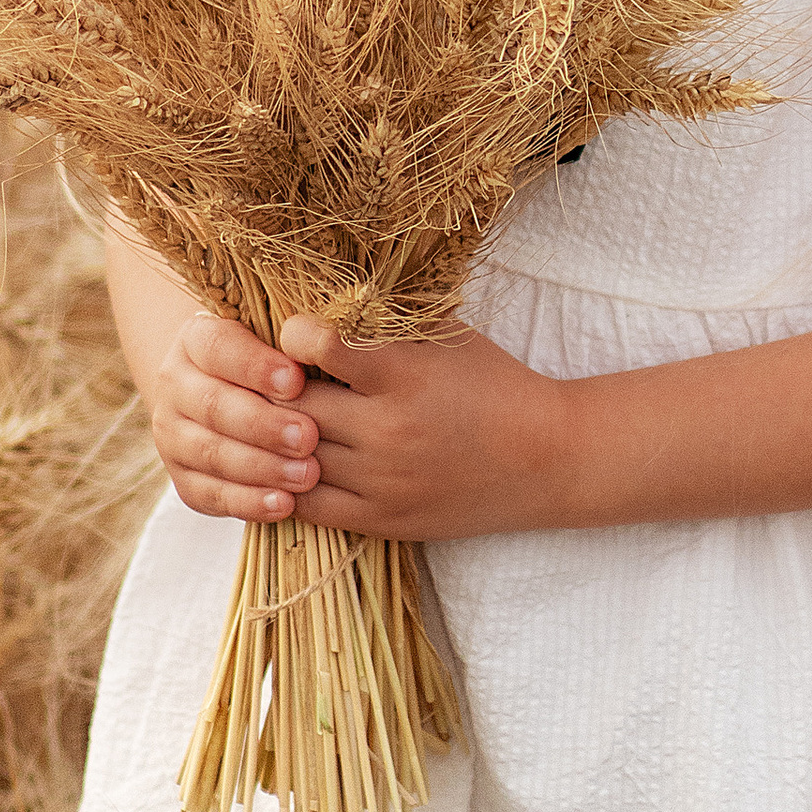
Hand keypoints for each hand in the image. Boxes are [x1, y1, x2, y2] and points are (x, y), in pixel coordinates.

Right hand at [145, 310, 325, 525]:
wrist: (227, 396)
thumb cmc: (268, 364)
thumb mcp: (274, 342)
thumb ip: (291, 347)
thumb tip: (325, 354)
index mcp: (195, 340)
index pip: (219, 348)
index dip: (256, 367)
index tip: (296, 380)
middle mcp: (175, 386)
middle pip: (214, 405)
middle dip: (263, 424)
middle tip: (308, 436)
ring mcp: (174, 436)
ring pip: (212, 453)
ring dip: (262, 467)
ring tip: (307, 474)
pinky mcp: (184, 479)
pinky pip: (211, 495)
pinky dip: (248, 502)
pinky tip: (283, 504)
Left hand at [273, 318, 572, 541]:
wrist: (545, 458)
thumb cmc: (493, 383)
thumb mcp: (447, 336)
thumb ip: (386, 318)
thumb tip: (318, 291)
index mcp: (404, 375)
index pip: (319, 347)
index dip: (294, 334)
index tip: (296, 333)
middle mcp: (388, 431)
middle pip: (292, 409)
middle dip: (271, 390)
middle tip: (266, 376)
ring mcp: (383, 482)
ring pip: (290, 459)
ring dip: (274, 438)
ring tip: (271, 418)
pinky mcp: (383, 520)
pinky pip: (308, 506)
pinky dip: (286, 482)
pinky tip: (285, 462)